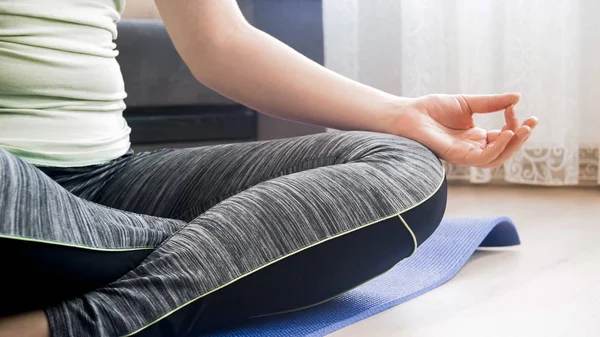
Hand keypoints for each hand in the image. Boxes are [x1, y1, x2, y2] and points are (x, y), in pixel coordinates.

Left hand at [398, 93, 537, 167]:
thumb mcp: (468, 103)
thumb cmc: (433, 109)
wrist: (410, 113)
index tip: (515, 106)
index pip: (504, 136)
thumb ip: (492, 103)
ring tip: (522, 129)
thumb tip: (517, 98)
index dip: (514, 122)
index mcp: (476, 137)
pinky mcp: (457, 156)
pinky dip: (497, 148)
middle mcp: (473, 148)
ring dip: (513, 145)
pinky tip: (505, 134)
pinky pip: (482, 159)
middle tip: (532, 122)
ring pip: (497, 158)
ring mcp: (465, 154)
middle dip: (521, 138)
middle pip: (504, 150)